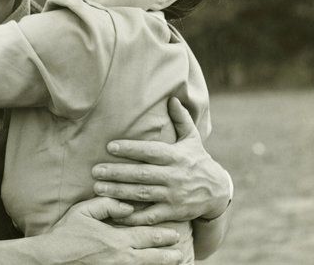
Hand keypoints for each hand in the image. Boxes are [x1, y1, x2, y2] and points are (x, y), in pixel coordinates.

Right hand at [40, 197, 181, 264]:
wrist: (51, 260)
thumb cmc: (65, 235)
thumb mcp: (83, 211)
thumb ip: (107, 205)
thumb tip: (127, 206)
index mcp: (116, 239)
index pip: (146, 236)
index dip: (163, 236)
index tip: (175, 234)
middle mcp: (121, 258)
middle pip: (152, 258)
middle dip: (168, 255)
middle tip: (180, 253)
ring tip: (174, 264)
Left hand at [92, 98, 230, 224]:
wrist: (218, 192)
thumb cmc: (198, 161)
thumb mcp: (193, 139)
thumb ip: (181, 119)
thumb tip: (173, 98)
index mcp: (176, 156)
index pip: (150, 151)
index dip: (130, 149)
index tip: (110, 146)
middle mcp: (174, 176)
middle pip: (142, 174)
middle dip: (117, 172)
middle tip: (95, 170)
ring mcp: (174, 195)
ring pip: (142, 194)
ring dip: (118, 191)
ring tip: (98, 188)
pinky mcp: (174, 212)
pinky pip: (151, 215)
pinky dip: (134, 216)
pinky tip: (116, 212)